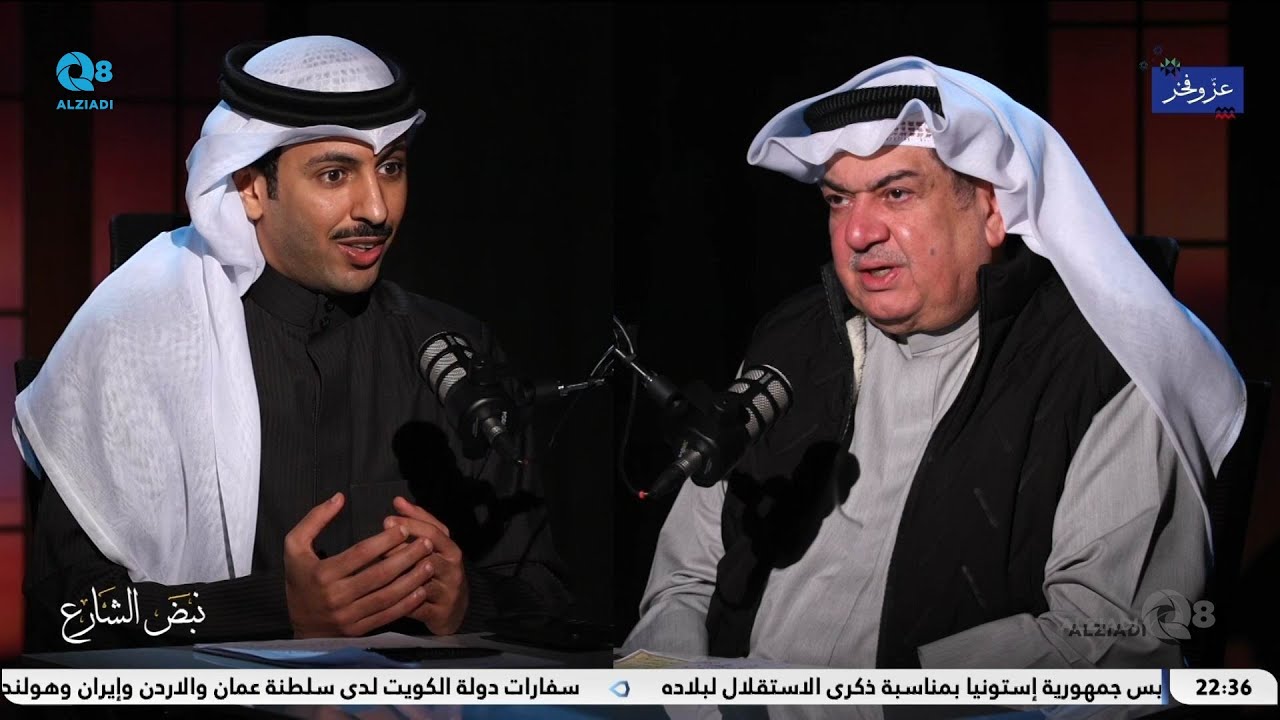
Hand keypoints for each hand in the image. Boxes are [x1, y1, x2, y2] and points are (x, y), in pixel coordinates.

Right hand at [284, 492, 435, 637]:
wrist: (300, 627)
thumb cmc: (299, 580)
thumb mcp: (294, 546)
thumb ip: (314, 519)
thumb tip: (339, 497)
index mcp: (323, 573)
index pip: (360, 554)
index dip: (385, 541)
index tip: (404, 529)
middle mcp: (336, 596)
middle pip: (379, 575)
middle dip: (406, 557)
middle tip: (426, 544)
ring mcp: (348, 616)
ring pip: (387, 596)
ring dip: (412, 580)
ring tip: (430, 564)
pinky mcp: (358, 630)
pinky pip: (386, 616)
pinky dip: (406, 604)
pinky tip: (421, 590)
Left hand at [384, 496, 468, 634]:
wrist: (456, 608)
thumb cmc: (440, 570)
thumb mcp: (435, 545)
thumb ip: (418, 522)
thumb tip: (398, 500)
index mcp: (451, 549)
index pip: (433, 531)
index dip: (410, 525)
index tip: (387, 521)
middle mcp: (453, 569)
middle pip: (426, 555)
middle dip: (400, 549)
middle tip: (377, 546)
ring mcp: (448, 591)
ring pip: (420, 580)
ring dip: (398, 575)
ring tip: (376, 571)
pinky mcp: (440, 613)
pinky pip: (417, 606)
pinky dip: (399, 600)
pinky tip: (382, 595)